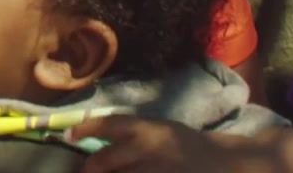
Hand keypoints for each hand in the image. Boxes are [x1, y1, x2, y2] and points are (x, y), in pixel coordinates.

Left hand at [70, 116, 233, 172]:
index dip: (84, 129)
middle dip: (90, 169)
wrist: (223, 162)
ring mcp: (156, 170)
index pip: (107, 124)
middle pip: (103, 161)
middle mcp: (148, 147)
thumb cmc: (183, 145)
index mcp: (146, 128)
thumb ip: (129, 135)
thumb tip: (90, 143)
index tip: (68, 136)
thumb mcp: (158, 129)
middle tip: (87, 171)